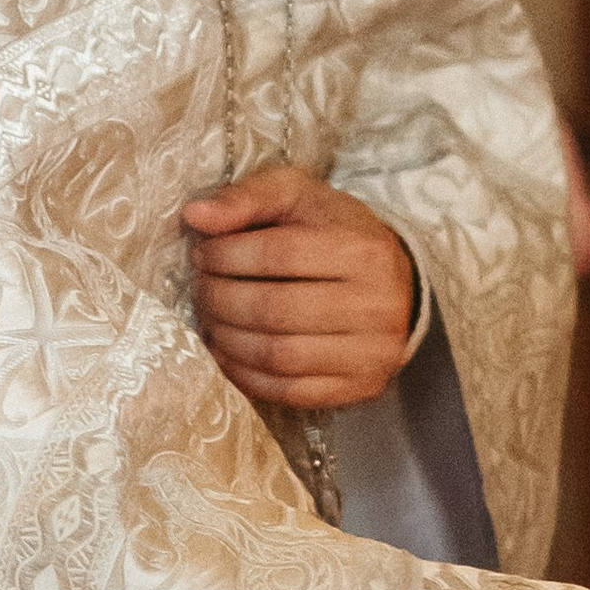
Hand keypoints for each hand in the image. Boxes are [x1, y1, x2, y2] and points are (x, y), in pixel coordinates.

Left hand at [183, 165, 418, 411]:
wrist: (393, 284)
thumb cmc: (334, 234)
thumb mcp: (298, 197)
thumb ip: (249, 197)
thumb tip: (195, 215)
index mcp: (362, 249)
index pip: (278, 254)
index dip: (226, 255)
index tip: (202, 252)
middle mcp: (376, 304)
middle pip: (274, 310)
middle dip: (220, 299)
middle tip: (200, 288)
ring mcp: (372, 353)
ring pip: (279, 356)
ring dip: (227, 339)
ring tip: (209, 318)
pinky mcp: (362, 387)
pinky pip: (290, 392)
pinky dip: (246, 375)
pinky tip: (227, 352)